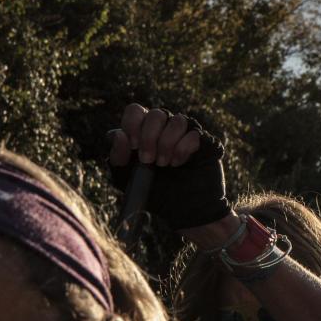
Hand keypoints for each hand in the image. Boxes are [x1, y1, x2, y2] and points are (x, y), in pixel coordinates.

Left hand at [106, 104, 228, 229]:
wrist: (184, 209)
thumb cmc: (155, 193)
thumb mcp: (127, 179)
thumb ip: (117, 157)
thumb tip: (119, 134)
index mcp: (143, 131)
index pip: (135, 111)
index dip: (133, 125)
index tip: (134, 146)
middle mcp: (164, 128)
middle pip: (156, 114)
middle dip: (150, 138)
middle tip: (149, 160)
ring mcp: (185, 133)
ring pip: (177, 120)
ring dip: (167, 144)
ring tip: (165, 164)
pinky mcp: (203, 141)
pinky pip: (193, 133)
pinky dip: (183, 150)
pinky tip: (180, 163)